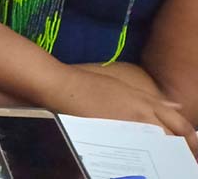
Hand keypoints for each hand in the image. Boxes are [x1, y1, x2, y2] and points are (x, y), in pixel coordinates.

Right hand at [46, 66, 197, 155]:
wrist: (64, 88)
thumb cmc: (92, 85)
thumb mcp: (126, 87)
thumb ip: (153, 100)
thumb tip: (177, 108)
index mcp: (147, 105)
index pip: (181, 127)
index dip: (192, 141)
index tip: (194, 150)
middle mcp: (141, 118)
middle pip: (173, 141)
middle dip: (182, 153)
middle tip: (184, 163)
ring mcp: (127, 129)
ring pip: (156, 149)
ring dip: (164, 157)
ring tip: (165, 165)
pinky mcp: (112, 138)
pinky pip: (135, 153)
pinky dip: (143, 158)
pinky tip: (142, 163)